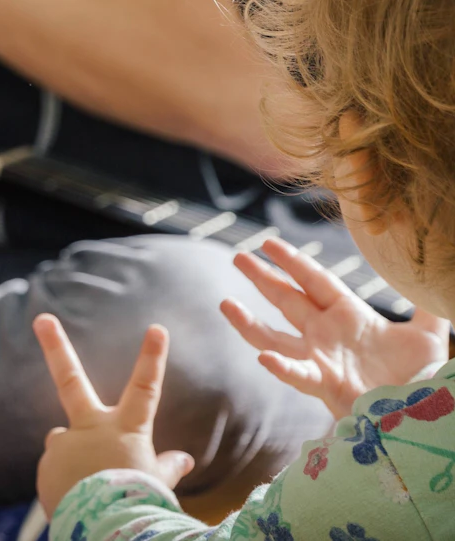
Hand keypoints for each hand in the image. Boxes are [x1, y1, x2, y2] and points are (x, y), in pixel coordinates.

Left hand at [34, 316, 194, 514]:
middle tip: (42, 318)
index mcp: (126, 431)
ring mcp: (65, 444)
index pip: (145, 389)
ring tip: (92, 490)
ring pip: (66, 442)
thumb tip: (184, 459)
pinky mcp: (46, 463)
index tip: (156, 328)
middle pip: (71, 379)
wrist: (105, 529)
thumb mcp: (158, 486)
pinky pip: (57, 468)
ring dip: (76, 459)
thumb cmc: (138, 507)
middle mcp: (91, 430)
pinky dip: (66, 481)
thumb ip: (165, 468)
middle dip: (56, 346)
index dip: (152, 358)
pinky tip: (78, 501)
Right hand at [222, 236, 449, 419]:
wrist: (422, 413)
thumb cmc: (423, 376)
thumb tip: (429, 278)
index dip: (292, 261)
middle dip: (262, 278)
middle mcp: (327, 334)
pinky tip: (264, 358)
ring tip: (226, 305)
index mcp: (349, 315)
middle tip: (238, 257)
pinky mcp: (325, 385)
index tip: (267, 243)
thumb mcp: (428, 337)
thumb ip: (427, 308)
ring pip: (276, 338)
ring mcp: (321, 359)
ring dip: (249, 323)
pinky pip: (299, 374)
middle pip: (288, 300)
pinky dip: (282, 367)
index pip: (315, 280)